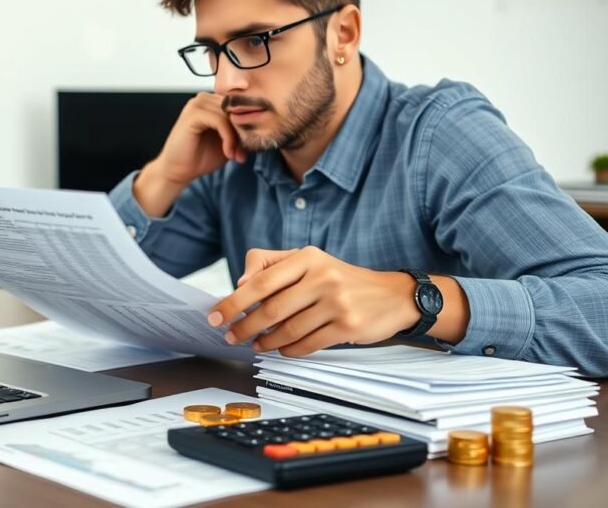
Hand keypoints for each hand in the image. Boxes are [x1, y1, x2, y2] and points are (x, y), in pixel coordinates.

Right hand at [151, 92, 246, 185]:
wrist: (178, 171)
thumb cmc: (201, 157)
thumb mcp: (228, 142)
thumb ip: (240, 131)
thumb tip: (262, 126)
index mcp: (212, 102)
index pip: (240, 105)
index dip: (247, 126)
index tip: (248, 150)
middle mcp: (205, 98)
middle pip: (237, 109)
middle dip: (243, 133)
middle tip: (242, 154)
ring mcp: (197, 104)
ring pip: (231, 115)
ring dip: (237, 137)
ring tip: (235, 155)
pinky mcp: (193, 113)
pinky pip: (221, 121)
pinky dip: (228, 138)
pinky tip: (227, 153)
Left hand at [207, 247, 420, 356]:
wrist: (392, 295)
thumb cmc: (340, 278)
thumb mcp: (308, 260)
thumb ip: (271, 265)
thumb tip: (239, 283)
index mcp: (308, 257)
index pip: (261, 281)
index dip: (234, 301)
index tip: (216, 315)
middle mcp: (322, 277)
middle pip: (271, 308)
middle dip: (245, 326)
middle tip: (231, 336)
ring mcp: (337, 302)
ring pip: (288, 329)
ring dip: (266, 341)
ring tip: (256, 344)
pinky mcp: (347, 326)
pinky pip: (308, 344)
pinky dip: (290, 350)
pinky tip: (281, 349)